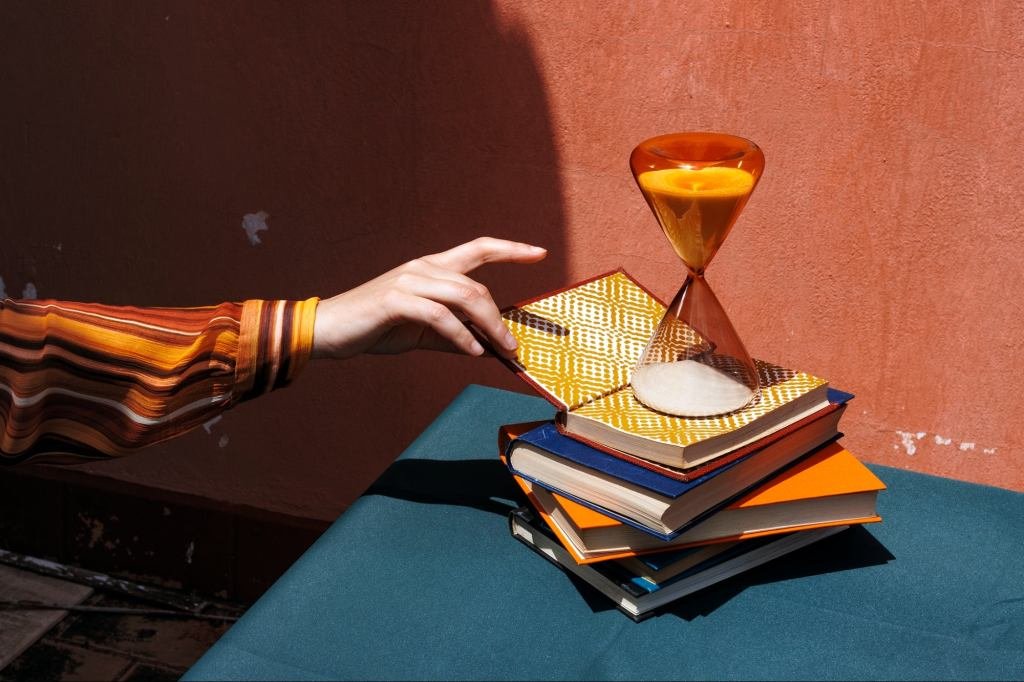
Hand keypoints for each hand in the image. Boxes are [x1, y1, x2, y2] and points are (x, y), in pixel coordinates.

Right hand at [311, 237, 546, 359]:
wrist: (329, 330)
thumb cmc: (376, 327)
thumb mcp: (422, 332)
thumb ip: (455, 335)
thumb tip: (488, 348)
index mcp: (431, 267)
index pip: (478, 249)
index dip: (510, 249)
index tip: (539, 253)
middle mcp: (423, 267)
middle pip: (476, 286)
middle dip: (499, 317)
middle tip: (514, 345)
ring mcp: (409, 280)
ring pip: (463, 297)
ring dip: (488, 326)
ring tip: (501, 349)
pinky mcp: (396, 300)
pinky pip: (440, 316)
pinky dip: (461, 336)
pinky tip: (471, 351)